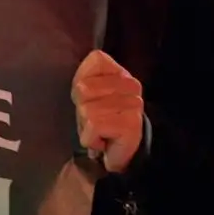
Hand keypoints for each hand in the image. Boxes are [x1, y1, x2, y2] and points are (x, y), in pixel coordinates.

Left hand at [73, 50, 143, 173]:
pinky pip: (94, 126)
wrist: (117, 154)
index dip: (82, 82)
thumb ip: (83, 79)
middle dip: (82, 109)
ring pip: (87, 109)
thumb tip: (80, 82)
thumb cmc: (99, 122)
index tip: (91, 99)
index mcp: (121, 73)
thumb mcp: (86, 96)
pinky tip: (102, 141)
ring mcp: (133, 104)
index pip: (96, 60)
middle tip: (95, 120)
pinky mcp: (130, 124)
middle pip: (84, 88)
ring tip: (99, 131)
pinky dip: (91, 138)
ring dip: (86, 126)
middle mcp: (131, 85)